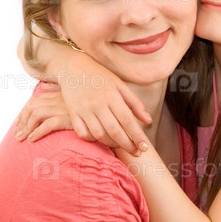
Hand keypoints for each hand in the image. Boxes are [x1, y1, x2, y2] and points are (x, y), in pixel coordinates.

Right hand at [14, 74, 151, 154]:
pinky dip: (93, 140)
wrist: (73, 67)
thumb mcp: (120, 85)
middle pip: (114, 131)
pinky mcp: (73, 114)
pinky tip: (101, 139)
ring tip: (121, 146)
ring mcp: (84, 109)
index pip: (128, 120)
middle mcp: (98, 103)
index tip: (145, 148)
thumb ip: (135, 103)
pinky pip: (82, 133)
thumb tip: (148, 121)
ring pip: (99, 134)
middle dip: (127, 145)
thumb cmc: (100, 76)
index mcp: (112, 95)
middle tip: (137, 154)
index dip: (137, 136)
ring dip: (112, 144)